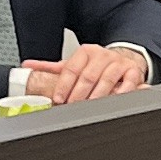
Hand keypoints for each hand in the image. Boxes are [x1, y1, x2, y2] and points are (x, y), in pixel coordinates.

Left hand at [20, 44, 149, 103]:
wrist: (122, 60)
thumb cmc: (95, 66)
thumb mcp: (73, 64)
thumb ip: (50, 67)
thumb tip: (27, 66)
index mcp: (85, 52)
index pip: (71, 68)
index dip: (63, 85)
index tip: (58, 99)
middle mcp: (102, 55)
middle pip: (88, 76)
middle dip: (79, 94)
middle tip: (72, 107)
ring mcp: (118, 63)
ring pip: (107, 79)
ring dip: (98, 95)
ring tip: (90, 107)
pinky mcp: (133, 72)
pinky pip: (129, 82)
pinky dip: (123, 91)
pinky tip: (115, 99)